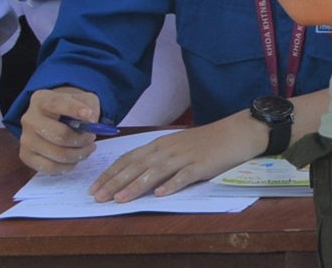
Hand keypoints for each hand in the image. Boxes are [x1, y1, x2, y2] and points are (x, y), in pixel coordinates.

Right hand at [16, 86, 101, 174]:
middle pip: (60, 134)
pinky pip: (50, 167)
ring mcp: (26, 139)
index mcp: (41, 99)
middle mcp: (29, 119)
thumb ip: (89, 105)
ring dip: (78, 154)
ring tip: (87, 148)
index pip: (57, 104)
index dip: (74, 109)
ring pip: (57, 154)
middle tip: (92, 138)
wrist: (52, 118)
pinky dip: (68, 165)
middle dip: (82, 139)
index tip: (89, 115)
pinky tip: (75, 158)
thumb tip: (91, 121)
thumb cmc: (70, 108)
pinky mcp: (26, 156)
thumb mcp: (82, 99)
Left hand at [91, 114, 266, 201]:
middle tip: (98, 197)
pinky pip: (184, 176)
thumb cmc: (206, 140)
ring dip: (136, 186)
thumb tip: (134, 172)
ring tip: (120, 199)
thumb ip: (157, 156)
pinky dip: (172, 185)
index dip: (111, 173)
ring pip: (156, 172)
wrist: (236, 132)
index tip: (95, 187)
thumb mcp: (177, 144)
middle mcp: (168, 149)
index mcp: (160, 143)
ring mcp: (185, 156)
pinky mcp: (202, 165)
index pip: (129, 158)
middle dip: (115, 182)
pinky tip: (161, 194)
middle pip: (137, 166)